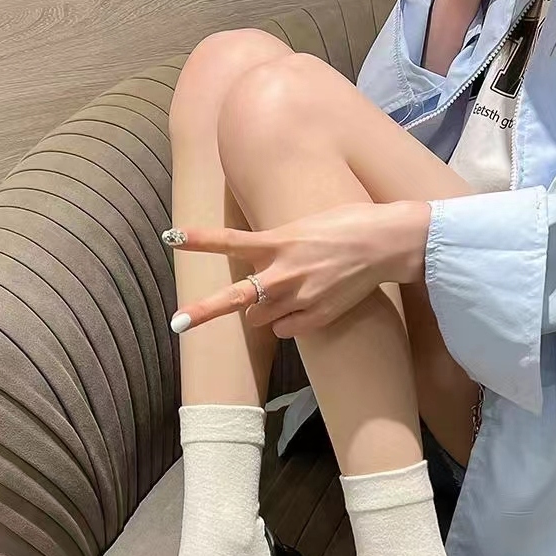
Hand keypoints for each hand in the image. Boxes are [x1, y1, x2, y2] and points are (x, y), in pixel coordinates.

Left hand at [164, 200, 429, 337]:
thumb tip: (257, 285)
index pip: (230, 240)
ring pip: (259, 318)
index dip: (199, 240)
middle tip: (177, 323)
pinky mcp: (317, 316)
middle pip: (235, 298)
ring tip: (283, 293)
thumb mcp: (302, 229)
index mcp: (279, 243)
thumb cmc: (346, 226)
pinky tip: (305, 305)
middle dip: (204, 311)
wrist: (384, 244)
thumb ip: (274, 251)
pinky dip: (288, 322)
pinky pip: (286, 329)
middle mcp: (284, 273)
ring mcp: (300, 298)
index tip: (171, 237)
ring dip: (261, 309)